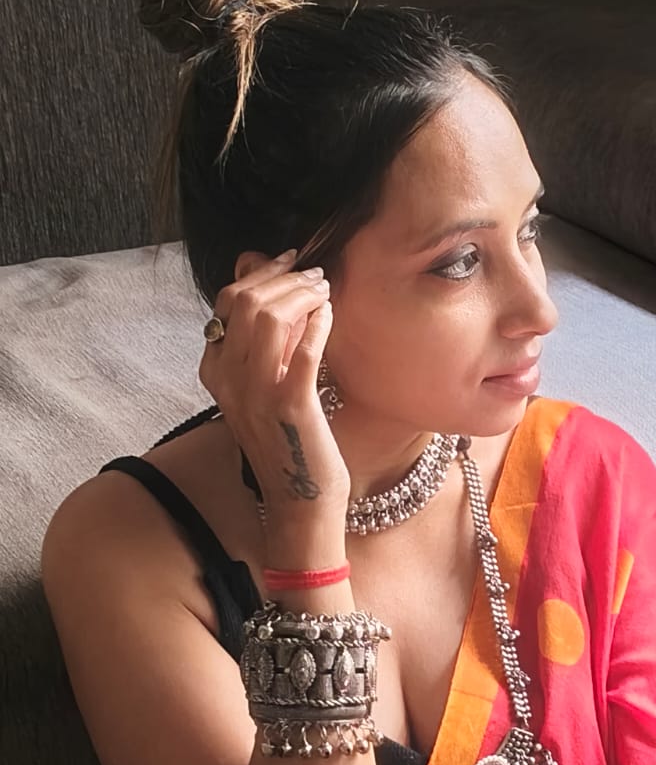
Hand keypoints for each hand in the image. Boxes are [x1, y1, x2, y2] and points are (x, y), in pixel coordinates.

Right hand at [199, 249, 350, 531]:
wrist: (299, 501)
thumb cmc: (289, 443)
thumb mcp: (262, 390)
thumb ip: (262, 346)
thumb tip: (272, 293)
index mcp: (215, 373)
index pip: (225, 303)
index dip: (259, 274)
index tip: (290, 263)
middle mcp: (228, 380)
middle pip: (245, 301)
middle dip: (284, 277)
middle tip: (315, 275)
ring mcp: (258, 392)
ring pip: (268, 316)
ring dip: (301, 293)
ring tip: (324, 290)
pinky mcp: (292, 405)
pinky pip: (304, 348)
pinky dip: (318, 322)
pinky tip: (330, 314)